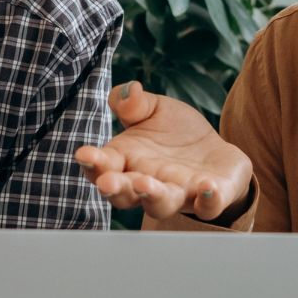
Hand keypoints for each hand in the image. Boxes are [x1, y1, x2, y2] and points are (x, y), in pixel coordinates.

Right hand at [75, 81, 252, 220]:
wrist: (214, 152)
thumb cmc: (176, 133)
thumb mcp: (155, 110)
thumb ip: (135, 104)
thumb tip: (129, 90)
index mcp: (127, 161)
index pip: (104, 166)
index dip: (92, 162)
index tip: (84, 154)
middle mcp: (148, 183)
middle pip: (125, 195)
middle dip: (116, 189)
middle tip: (108, 182)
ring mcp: (179, 195)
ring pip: (161, 205)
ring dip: (153, 197)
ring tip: (147, 184)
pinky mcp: (210, 199)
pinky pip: (208, 207)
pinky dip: (207, 200)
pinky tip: (207, 185)